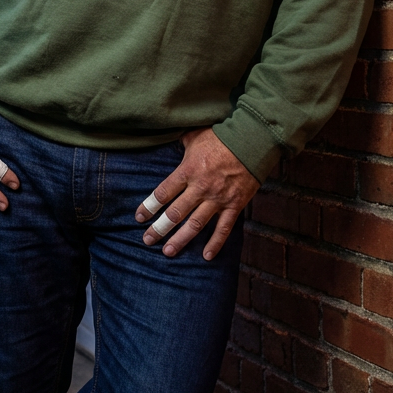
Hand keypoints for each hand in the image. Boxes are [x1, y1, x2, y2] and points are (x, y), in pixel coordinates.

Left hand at [135, 128, 258, 259]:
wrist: (253, 140)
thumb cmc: (221, 135)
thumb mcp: (194, 136)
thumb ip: (181, 145)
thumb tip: (169, 142)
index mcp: (188, 170)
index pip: (163, 193)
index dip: (149, 207)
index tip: (139, 217)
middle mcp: (200, 188)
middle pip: (175, 213)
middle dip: (159, 229)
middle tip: (147, 240)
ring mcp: (218, 199)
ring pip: (195, 224)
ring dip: (180, 240)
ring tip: (168, 252)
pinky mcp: (235, 205)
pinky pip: (224, 228)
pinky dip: (216, 243)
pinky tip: (207, 256)